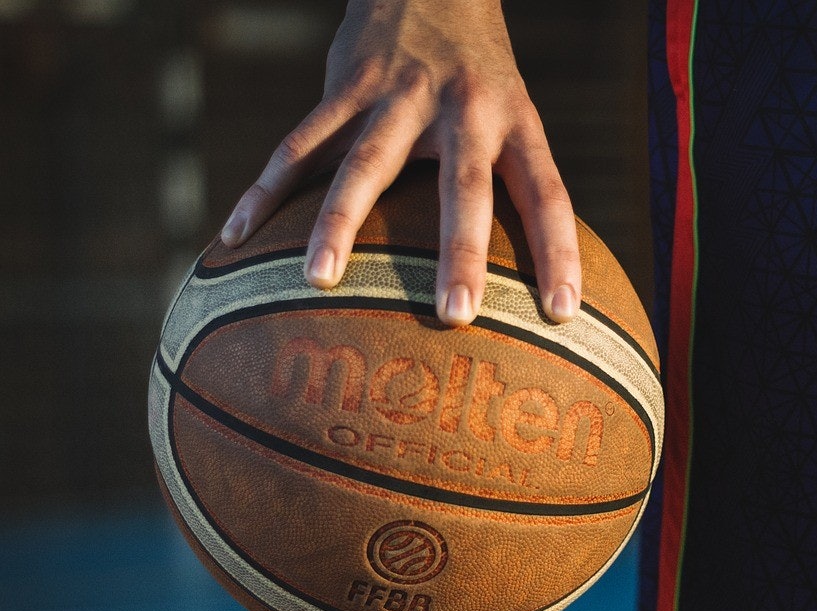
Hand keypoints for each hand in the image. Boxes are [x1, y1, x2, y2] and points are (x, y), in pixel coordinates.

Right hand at [219, 0, 581, 326]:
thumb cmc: (480, 74)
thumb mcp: (515, 113)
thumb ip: (515, 180)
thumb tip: (529, 269)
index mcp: (514, 121)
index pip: (548, 192)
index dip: (558, 251)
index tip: (563, 314)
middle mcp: (462, 108)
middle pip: (464, 186)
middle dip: (461, 251)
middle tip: (456, 314)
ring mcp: (399, 95)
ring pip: (365, 165)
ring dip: (340, 223)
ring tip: (320, 280)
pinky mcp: (345, 86)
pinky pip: (299, 145)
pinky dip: (266, 192)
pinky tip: (236, 238)